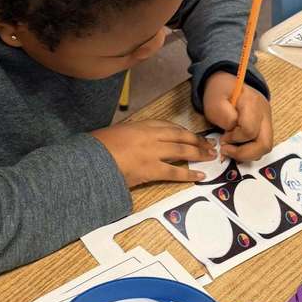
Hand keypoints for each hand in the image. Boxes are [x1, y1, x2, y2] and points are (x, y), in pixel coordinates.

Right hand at [91, 120, 216, 187]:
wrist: (91, 160)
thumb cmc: (98, 147)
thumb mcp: (115, 133)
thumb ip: (131, 135)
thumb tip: (138, 142)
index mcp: (141, 125)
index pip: (168, 126)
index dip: (183, 131)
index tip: (191, 135)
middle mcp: (150, 136)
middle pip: (180, 136)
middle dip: (197, 141)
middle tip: (209, 145)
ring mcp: (152, 152)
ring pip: (182, 151)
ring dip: (198, 154)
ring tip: (210, 156)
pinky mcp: (151, 170)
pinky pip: (175, 172)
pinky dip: (189, 174)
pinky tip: (200, 176)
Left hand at [202, 71, 272, 160]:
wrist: (227, 84)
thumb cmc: (220, 92)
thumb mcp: (214, 102)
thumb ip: (224, 117)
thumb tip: (232, 131)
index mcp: (252, 103)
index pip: (249, 131)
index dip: (235, 138)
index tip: (222, 137)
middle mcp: (264, 112)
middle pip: (264, 144)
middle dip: (244, 153)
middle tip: (227, 150)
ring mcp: (267, 120)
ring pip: (265, 147)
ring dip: (247, 153)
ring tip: (231, 148)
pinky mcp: (265, 126)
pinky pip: (262, 144)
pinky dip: (250, 150)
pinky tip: (237, 146)